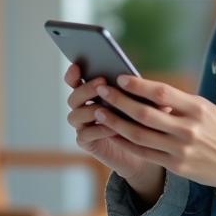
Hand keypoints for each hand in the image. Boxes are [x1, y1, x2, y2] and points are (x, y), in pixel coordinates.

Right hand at [64, 64, 162, 184]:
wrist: (143, 148)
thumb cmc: (141, 120)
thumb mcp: (142, 103)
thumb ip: (137, 92)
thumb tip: (141, 81)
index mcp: (92, 93)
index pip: (75, 81)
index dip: (72, 74)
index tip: (77, 67)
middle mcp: (83, 108)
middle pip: (74, 97)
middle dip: (86, 89)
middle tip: (101, 84)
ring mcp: (83, 125)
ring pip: (75, 115)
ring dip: (90, 110)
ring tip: (107, 107)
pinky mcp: (87, 142)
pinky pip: (86, 134)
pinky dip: (99, 129)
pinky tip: (112, 128)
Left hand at [91, 74, 215, 192]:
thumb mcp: (208, 110)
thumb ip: (181, 103)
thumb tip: (148, 91)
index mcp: (198, 109)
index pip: (162, 92)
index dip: (138, 85)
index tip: (120, 77)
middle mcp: (189, 129)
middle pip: (145, 113)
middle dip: (118, 101)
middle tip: (100, 90)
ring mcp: (181, 150)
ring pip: (139, 135)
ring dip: (115, 122)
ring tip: (99, 112)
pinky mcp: (177, 166)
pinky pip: (144, 153)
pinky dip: (126, 143)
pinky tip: (112, 134)